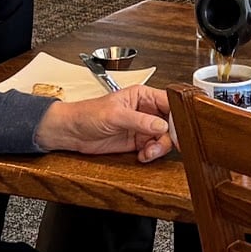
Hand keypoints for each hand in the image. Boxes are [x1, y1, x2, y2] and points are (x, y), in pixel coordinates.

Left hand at [34, 84, 173, 161]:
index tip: (178, 130)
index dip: (176, 116)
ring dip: (158, 148)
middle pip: (169, 123)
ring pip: (163, 138)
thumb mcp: (115, 115)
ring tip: (147, 152)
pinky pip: (153, 149)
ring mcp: (142, 127)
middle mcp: (145, 110)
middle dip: (168, 136)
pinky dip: (151, 154)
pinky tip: (141, 155)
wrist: (72, 132)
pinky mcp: (137, 141)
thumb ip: (140, 120)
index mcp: (142, 96)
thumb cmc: (88, 114)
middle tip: (160, 145)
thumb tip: (161, 125)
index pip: (168, 102)